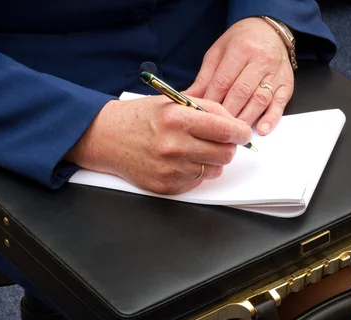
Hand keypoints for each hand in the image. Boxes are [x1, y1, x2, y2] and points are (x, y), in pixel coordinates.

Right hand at [65, 96, 252, 194]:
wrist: (106, 138)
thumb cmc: (141, 118)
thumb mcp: (172, 102)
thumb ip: (206, 109)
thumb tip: (235, 124)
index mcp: (177, 119)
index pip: (225, 129)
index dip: (240, 132)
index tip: (243, 133)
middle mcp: (174, 145)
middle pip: (225, 154)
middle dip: (228, 147)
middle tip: (220, 141)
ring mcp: (170, 169)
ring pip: (214, 170)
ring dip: (211, 161)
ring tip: (194, 150)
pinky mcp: (166, 186)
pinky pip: (197, 182)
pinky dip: (195, 172)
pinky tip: (179, 161)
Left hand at [185, 17, 294, 135]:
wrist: (269, 30)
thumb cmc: (241, 43)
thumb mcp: (217, 53)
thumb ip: (204, 78)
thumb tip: (188, 98)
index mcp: (241, 49)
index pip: (223, 81)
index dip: (212, 102)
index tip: (202, 117)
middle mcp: (261, 59)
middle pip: (241, 92)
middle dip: (227, 114)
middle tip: (216, 130)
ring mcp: (276, 72)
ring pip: (260, 100)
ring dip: (246, 119)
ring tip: (234, 134)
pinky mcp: (287, 83)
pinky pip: (280, 103)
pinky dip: (271, 118)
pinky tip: (262, 129)